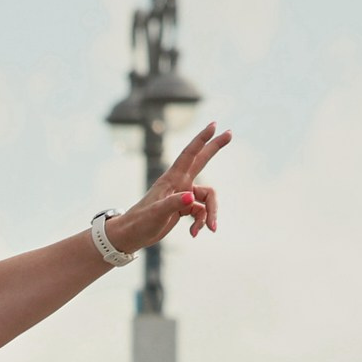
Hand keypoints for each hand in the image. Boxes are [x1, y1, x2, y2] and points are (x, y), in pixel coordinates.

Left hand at [106, 122, 228, 251]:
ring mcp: (182, 195)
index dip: (202, 140)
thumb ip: (173, 204)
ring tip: (210, 230)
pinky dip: (201, 223)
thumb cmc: (140, 222)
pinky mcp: (183, 208)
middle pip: (202, 161)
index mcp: (172, 179)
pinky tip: (193, 234)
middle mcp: (179, 184)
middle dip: (215, 147)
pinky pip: (201, 212)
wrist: (131, 236)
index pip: (189, 155)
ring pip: (207, 199)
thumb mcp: (156, 214)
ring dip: (210, 214)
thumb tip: (191, 197)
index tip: (214, 125)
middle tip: (230, 133)